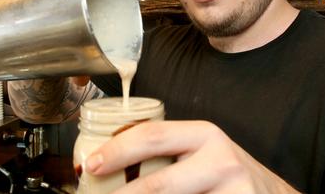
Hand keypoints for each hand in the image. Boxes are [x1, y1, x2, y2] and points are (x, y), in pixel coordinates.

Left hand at [84, 121, 298, 193]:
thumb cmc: (229, 175)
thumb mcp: (202, 152)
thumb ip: (168, 152)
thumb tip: (110, 162)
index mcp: (205, 135)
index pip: (152, 136)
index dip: (117, 150)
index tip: (91, 164)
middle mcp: (220, 160)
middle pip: (159, 182)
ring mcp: (232, 191)